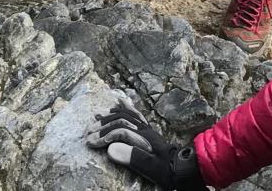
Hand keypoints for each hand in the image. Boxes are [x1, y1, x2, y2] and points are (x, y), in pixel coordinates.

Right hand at [88, 105, 205, 190]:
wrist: (183, 168)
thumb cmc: (167, 169)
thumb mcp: (150, 166)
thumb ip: (132, 156)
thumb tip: (110, 148)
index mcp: (143, 136)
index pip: (119, 131)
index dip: (104, 137)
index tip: (90, 143)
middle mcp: (144, 128)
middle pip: (120, 121)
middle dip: (103, 126)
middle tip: (87, 133)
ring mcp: (146, 128)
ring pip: (126, 115)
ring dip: (109, 116)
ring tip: (96, 118)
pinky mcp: (148, 130)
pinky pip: (135, 113)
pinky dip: (125, 106)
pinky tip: (120, 101)